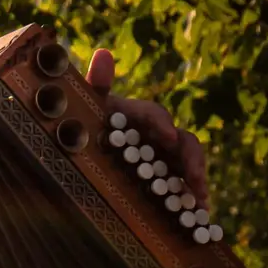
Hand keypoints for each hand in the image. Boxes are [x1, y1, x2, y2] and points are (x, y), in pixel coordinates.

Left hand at [88, 48, 208, 208]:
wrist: (67, 148)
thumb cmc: (76, 125)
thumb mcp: (80, 109)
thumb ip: (94, 86)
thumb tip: (104, 52)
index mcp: (131, 116)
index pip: (153, 114)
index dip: (161, 123)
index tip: (167, 137)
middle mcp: (151, 135)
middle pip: (180, 142)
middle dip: (189, 159)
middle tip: (193, 177)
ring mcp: (159, 157)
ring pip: (186, 164)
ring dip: (196, 180)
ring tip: (200, 200)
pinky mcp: (161, 178)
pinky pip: (181, 186)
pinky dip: (191, 199)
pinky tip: (200, 215)